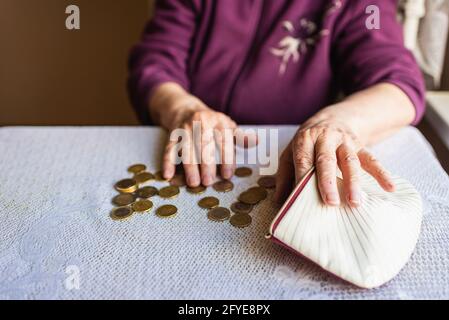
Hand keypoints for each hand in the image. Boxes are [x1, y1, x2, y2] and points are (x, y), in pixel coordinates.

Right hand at [162, 94, 237, 186]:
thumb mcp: (227, 125)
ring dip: (189, 167)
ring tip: (193, 183)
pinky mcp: (172, 134)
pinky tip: (168, 175)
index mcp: (218, 120)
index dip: (226, 159)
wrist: (184, 109)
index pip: (223, 141)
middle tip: (208, 183)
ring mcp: (185, 128)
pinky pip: (169, 149)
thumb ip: (239, 136)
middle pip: (204, 145)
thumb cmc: (211, 123)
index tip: (227, 175)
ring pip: (186, 148)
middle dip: (206, 165)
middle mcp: (200, 122)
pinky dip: (167, 162)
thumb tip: (256, 141)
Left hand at [274, 111, 394, 206]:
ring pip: (350, 161)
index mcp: (305, 139)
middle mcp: (325, 138)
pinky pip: (372, 159)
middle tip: (330, 202)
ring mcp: (345, 142)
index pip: (303, 158)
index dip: (302, 176)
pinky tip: (390, 188)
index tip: (301, 196)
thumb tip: (279, 200)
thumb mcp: (291, 151)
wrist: (334, 117)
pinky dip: (382, 173)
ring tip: (355, 202)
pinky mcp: (361, 146)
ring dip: (353, 181)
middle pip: (327, 160)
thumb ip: (284, 174)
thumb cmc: (308, 141)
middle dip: (328, 181)